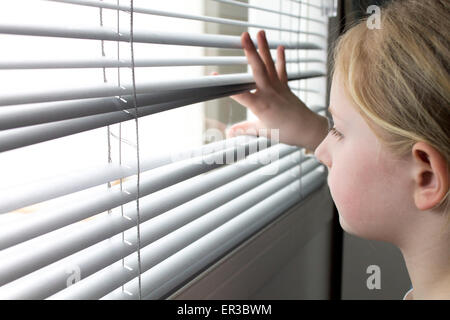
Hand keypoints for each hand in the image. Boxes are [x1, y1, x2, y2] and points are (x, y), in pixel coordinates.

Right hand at [227, 30, 327, 150]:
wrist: (308, 129)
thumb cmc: (285, 132)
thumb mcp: (262, 133)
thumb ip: (244, 130)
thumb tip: (229, 132)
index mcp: (260, 106)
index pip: (239, 94)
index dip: (226, 86)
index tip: (213, 76)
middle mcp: (269, 93)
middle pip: (257, 69)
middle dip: (250, 51)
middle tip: (244, 36)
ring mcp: (278, 87)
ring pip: (269, 64)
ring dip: (263, 47)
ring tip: (259, 32)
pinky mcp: (285, 86)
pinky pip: (282, 70)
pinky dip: (281, 58)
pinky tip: (279, 46)